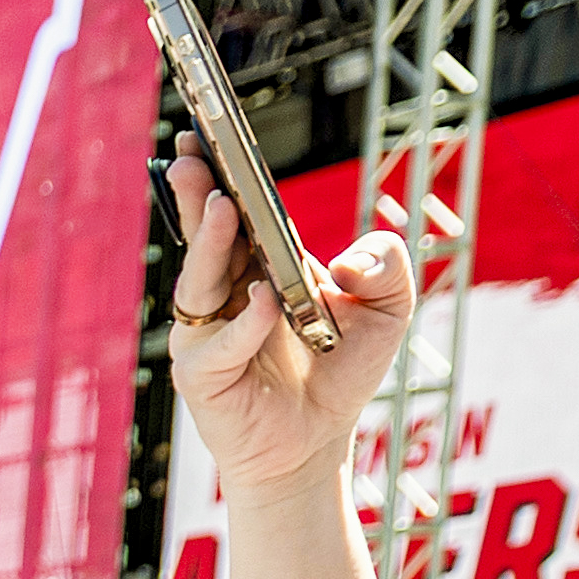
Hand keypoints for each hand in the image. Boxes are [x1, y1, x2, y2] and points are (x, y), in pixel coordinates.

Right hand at [163, 143, 416, 509]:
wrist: (316, 444)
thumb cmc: (341, 371)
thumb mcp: (389, 307)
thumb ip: (388, 265)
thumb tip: (348, 263)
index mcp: (255, 266)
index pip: (231, 213)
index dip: (215, 174)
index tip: (201, 134)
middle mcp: (222, 293)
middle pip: (201, 235)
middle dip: (191, 193)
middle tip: (188, 154)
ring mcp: (206, 333)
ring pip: (199, 281)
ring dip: (208, 242)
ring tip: (221, 204)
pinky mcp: (201, 376)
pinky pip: (219, 343)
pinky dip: (245, 323)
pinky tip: (267, 302)